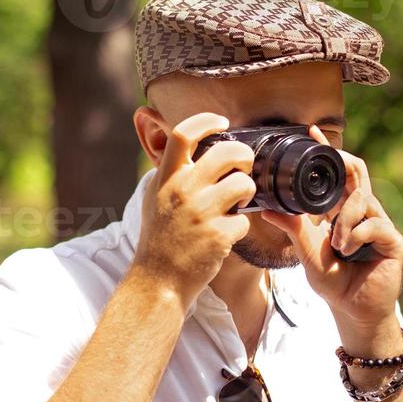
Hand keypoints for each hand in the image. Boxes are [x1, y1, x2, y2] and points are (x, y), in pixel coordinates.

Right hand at [129, 112, 256, 305]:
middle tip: (245, 166)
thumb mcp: (156, 197)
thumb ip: (172, 172)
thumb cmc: (159, 237)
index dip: (207, 121)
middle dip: (244, 156)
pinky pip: (245, 220)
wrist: (158, 280)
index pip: (184, 134)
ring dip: (246, 192)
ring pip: (244, 184)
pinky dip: (240, 227)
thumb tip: (195, 146)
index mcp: (166, 178)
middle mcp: (182, 191)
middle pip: (227, 153)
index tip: (222, 123)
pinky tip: (226, 234)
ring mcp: (201, 213)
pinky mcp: (218, 236)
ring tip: (236, 203)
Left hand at [260, 126, 402, 333]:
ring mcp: (380, 223)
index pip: (338, 173)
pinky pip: (374, 224)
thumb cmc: (333, 281)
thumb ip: (293, 228)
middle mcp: (362, 211)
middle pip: (358, 173)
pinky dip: (356, 235)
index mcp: (342, 209)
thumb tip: (268, 208)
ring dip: (343, 220)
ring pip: (362, 200)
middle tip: (330, 163)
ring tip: (336, 244)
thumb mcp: (307, 251)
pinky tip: (348, 251)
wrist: (352, 310)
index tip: (311, 132)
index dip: (327, 152)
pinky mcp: (393, 239)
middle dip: (343, 165)